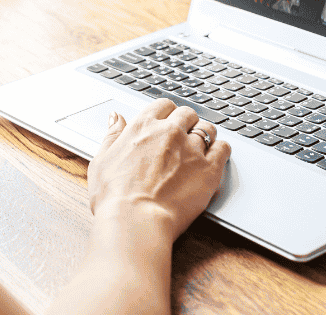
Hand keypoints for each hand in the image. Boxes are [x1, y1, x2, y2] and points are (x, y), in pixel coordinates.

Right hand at [88, 99, 230, 240]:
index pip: (163, 105)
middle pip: (187, 114)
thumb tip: (116, 119)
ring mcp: (191, 149)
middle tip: (184, 135)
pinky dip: (222, 150)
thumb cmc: (114, 196)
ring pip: (207, 129)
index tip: (167, 121)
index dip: (167, 113)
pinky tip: (217, 156)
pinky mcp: (209, 169)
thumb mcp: (102, 160)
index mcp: (143, 126)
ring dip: (205, 134)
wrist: (134, 220)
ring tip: (201, 146)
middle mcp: (170, 132)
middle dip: (187, 122)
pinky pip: (223, 149)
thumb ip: (112, 136)